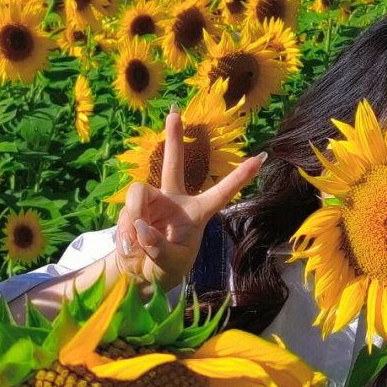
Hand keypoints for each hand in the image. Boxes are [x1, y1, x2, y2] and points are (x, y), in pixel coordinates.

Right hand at [114, 104, 265, 290]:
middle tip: (174, 112)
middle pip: (174, 164)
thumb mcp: (169, 266)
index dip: (240, 176)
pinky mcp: (131, 209)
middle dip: (173, 138)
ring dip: (135, 218)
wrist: (137, 274)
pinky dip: (125, 233)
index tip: (261, 157)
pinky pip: (125, 213)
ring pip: (139, 192)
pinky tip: (130, 246)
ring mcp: (152, 202)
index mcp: (197, 213)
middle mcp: (175, 201)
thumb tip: (142, 226)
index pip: (222, 192)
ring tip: (137, 243)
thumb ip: (158, 249)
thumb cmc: (164, 267)